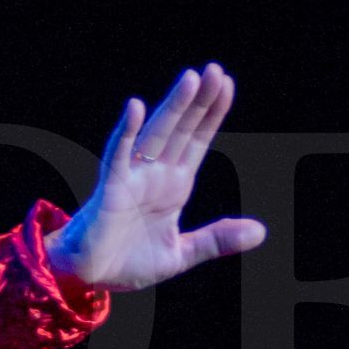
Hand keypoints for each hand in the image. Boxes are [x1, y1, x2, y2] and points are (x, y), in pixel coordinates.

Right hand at [44, 62, 266, 292]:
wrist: (87, 278)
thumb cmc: (126, 262)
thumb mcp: (181, 253)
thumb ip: (216, 240)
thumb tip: (260, 231)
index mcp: (173, 186)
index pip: (197, 141)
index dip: (212, 114)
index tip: (227, 84)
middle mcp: (154, 175)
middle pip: (180, 130)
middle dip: (198, 101)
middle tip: (214, 69)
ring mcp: (132, 178)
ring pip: (155, 136)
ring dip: (173, 107)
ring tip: (191, 79)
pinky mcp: (110, 188)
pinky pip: (118, 155)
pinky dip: (127, 132)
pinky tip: (135, 108)